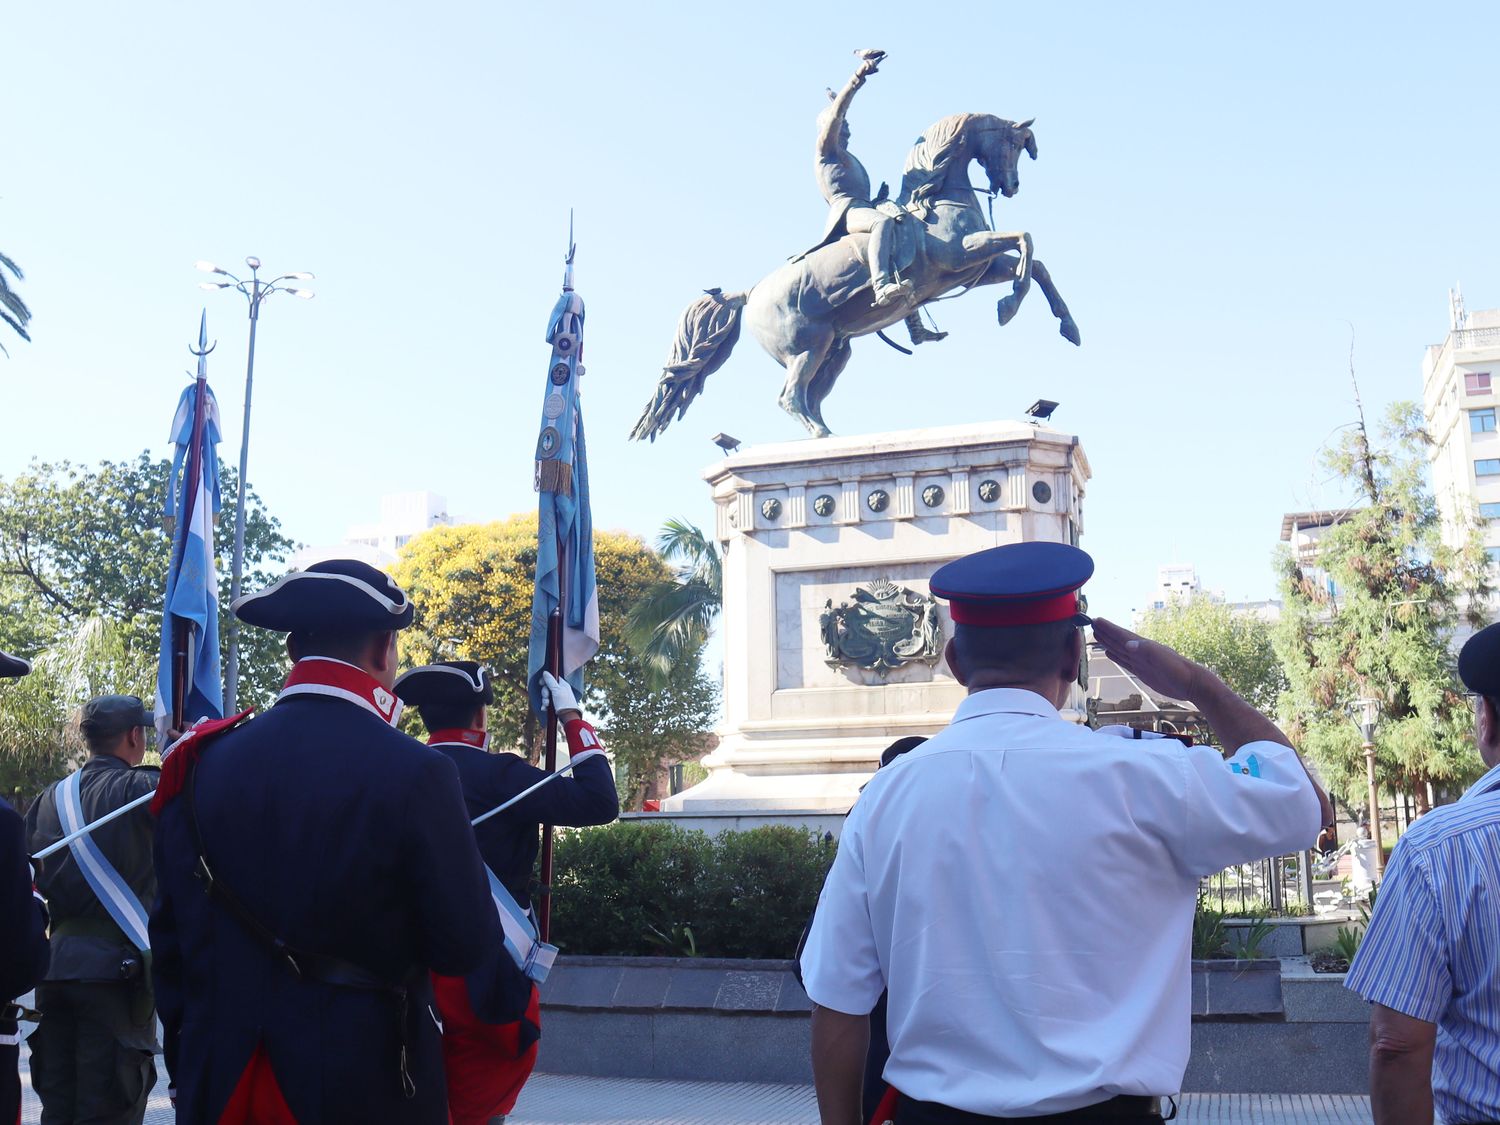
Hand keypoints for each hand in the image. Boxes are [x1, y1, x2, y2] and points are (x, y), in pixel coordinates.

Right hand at [541, 672, 582, 721]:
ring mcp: (558, 698)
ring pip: (547, 696)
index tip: (541, 683)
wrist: (569, 717)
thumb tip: (545, 672)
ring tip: (547, 705)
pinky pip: (547, 703)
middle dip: (545, 693)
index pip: (552, 678)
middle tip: (547, 697)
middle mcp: (560, 690)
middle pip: (548, 687)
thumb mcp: (556, 690)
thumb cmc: (564, 702)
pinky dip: (545, 705)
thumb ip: (550, 681)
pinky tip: (545, 708)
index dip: (546, 680)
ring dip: (545, 700)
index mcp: (562, 684)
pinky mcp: (555, 705)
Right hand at [1092, 617, 1207, 702]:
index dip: (1108, 628)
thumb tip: (1127, 644)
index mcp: (1144, 647)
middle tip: (1091, 623)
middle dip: (1105, 632)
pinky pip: (1125, 661)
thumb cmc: (1179, 671)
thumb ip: (1146, 651)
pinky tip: (1111, 653)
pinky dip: (1116, 656)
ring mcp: (1141, 662)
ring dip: (1108, 642)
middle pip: (1118, 640)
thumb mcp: (1162, 660)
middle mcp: (1140, 652)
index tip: (1095, 619)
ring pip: (1120, 650)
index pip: (1121, 635)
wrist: (1191, 684)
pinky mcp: (1143, 672)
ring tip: (1097, 635)